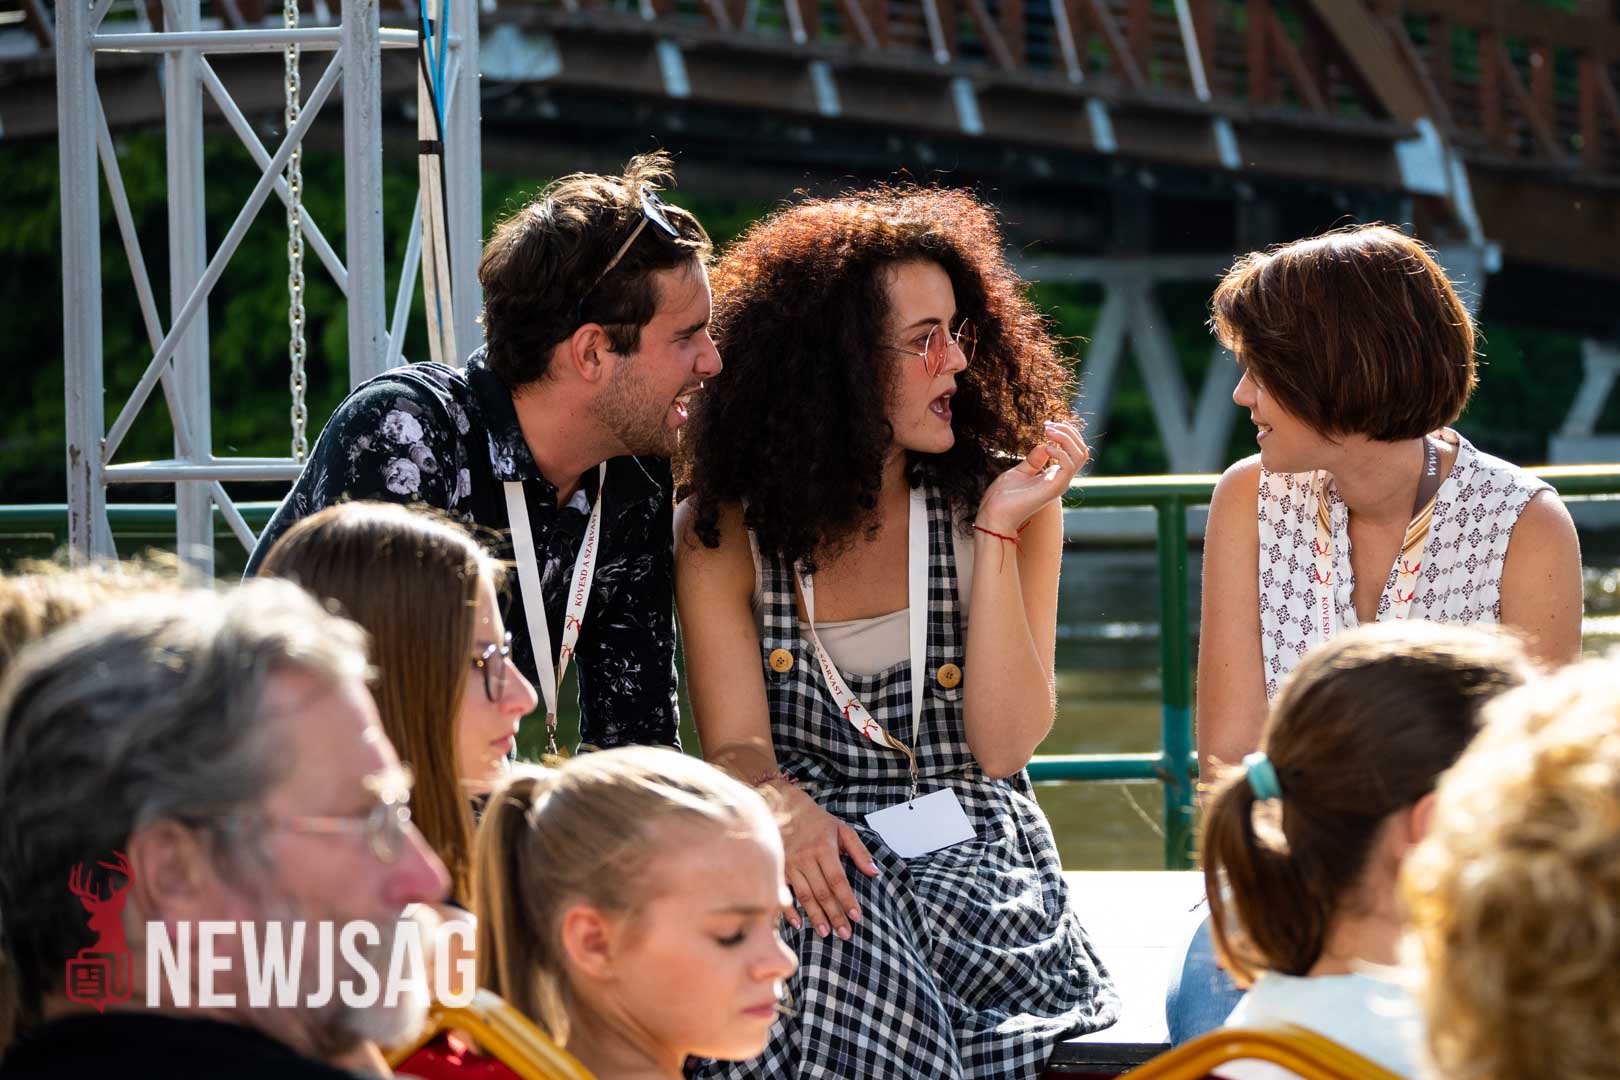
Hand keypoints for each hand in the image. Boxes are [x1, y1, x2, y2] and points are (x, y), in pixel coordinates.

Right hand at [775, 782, 879, 940]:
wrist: (783, 806)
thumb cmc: (817, 821)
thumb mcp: (842, 829)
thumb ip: (859, 852)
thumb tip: (875, 873)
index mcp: (825, 848)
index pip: (838, 880)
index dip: (847, 900)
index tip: (857, 917)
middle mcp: (807, 858)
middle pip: (823, 892)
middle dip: (835, 914)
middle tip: (845, 934)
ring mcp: (790, 864)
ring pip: (805, 895)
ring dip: (815, 916)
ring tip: (826, 933)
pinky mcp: (777, 868)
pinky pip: (783, 892)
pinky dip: (789, 909)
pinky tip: (798, 924)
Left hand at [975, 420, 1089, 533]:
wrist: (995, 514)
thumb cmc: (1004, 496)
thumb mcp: (1021, 471)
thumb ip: (1034, 460)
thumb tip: (1045, 445)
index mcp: (1054, 476)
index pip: (1074, 452)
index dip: (1067, 434)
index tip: (1049, 424)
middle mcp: (1061, 480)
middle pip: (1081, 451)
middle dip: (1069, 432)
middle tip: (1048, 425)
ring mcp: (1059, 484)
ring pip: (1080, 455)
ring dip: (1066, 438)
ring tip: (1048, 431)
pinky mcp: (1054, 488)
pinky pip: (1069, 466)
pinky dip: (1061, 452)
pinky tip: (1046, 447)